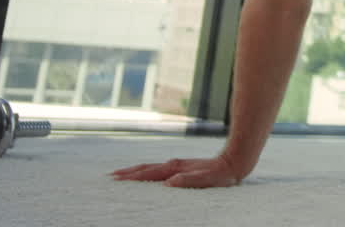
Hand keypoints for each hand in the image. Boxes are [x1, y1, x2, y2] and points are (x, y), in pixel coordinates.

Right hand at [110, 155, 244, 188]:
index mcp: (176, 168)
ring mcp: (177, 165)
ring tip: (122, 175)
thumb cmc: (221, 175)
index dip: (132, 176)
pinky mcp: (182, 167)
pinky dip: (147, 171)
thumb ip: (189, 180)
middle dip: (128, 173)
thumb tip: (170, 182)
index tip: (116, 179)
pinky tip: (146, 175)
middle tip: (111, 177)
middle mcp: (173, 165)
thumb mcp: (207, 179)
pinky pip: (159, 169)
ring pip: (151, 167)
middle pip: (146, 168)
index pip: (149, 173)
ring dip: (136, 171)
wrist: (234, 162)